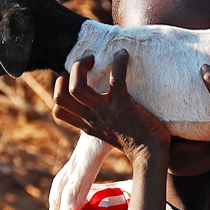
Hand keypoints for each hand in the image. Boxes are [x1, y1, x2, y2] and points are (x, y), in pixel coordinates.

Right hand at [52, 50, 170, 161]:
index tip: (72, 80)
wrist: (150, 155)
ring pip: (76, 87)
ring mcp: (106, 111)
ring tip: (95, 59)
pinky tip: (123, 55)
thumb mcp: (109, 131)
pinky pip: (115, 79)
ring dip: (80, 67)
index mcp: (88, 124)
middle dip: (68, 74)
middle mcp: (92, 118)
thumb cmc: (136, 141)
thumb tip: (103, 101)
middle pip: (61, 96)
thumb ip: (101, 119)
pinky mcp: (124, 105)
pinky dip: (118, 63)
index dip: (59, 90)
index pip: (59, 110)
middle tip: (87, 65)